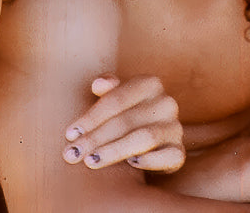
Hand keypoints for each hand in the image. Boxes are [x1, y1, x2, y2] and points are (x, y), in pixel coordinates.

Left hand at [62, 75, 184, 172]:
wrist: (148, 138)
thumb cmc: (123, 113)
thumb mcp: (114, 97)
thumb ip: (106, 88)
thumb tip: (98, 85)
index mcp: (149, 84)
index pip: (115, 100)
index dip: (91, 118)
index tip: (70, 134)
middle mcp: (166, 103)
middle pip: (125, 121)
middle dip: (95, 138)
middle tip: (72, 154)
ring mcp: (174, 127)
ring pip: (144, 138)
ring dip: (114, 151)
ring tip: (91, 162)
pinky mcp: (179, 151)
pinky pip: (168, 157)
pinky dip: (150, 161)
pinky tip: (130, 165)